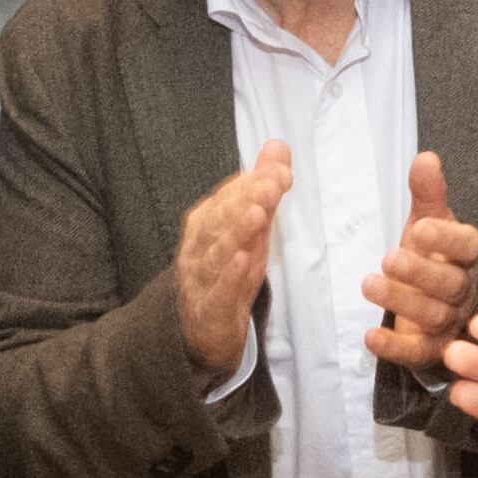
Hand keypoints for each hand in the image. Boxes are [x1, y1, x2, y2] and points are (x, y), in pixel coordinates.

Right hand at [175, 144, 294, 378]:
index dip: (252, 182)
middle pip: (220, 221)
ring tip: (258, 214)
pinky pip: (219, 292)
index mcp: (205, 224)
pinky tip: (244, 260)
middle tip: (272, 183)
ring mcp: (201, 280)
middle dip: (245, 200)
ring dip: (237, 233)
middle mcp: (198, 248)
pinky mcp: (210, 310)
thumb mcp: (247, 227)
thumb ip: (260, 188)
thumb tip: (278, 146)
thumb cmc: (227, 270)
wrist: (201, 331)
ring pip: (217, 254)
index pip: (228, 197)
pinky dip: (229, 276)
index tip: (279, 169)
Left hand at [356, 152, 477, 374]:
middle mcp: (464, 290)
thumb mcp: (432, 224)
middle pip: (448, 283)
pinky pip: (416, 352)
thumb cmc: (436, 258)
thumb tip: (425, 156)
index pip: (467, 246)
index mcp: (467, 256)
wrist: (448, 310)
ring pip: (431, 315)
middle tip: (389, 258)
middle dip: (420, 272)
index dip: (446, 240)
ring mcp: (451, 323)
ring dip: (401, 301)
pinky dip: (393, 346)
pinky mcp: (432, 350)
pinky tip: (369, 336)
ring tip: (369, 284)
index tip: (420, 229)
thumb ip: (429, 194)